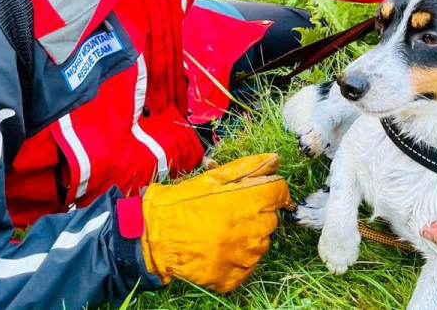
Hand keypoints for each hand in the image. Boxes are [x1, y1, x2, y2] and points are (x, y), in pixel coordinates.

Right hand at [138, 154, 289, 292]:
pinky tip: (219, 248)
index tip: (258, 190)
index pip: (280, 193)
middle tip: (231, 211)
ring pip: (261, 242)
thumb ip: (247, 168)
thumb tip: (275, 159)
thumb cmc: (182, 204)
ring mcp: (244, 257)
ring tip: (222, 231)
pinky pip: (247, 264)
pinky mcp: (235, 276)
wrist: (156, 238)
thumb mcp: (212, 178)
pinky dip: (238, 257)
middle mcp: (251, 231)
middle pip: (271, 218)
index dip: (270, 188)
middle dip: (257, 212)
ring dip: (249, 235)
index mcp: (247, 202)